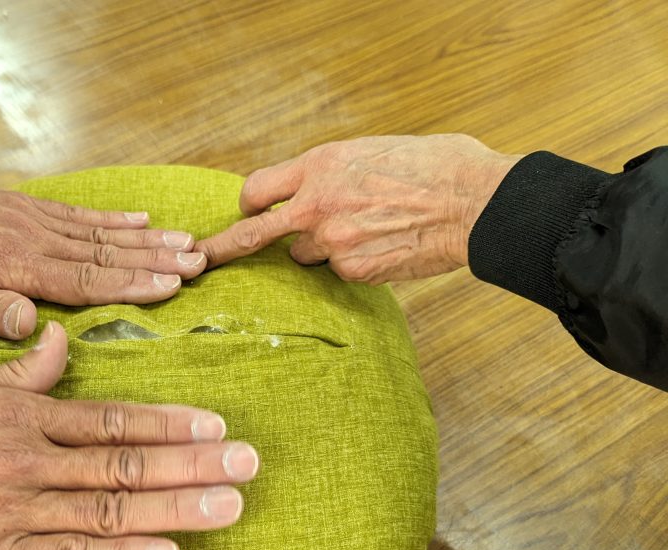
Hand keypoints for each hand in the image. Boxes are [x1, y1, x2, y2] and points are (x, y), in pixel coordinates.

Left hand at [0, 178, 207, 338]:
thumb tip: (32, 325)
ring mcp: (33, 220)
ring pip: (100, 233)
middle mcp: (33, 239)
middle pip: (105, 253)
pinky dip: (114, 218)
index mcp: (15, 267)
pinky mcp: (28, 210)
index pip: (84, 279)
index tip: (171, 285)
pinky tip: (141, 220)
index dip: (131, 283)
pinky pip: (79, 214)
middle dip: (155, 259)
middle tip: (199, 262)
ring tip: (186, 242)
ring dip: (146, 239)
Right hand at [0, 322, 257, 549]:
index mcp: (25, 416)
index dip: (168, 422)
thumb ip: (22, 369)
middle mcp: (32, 460)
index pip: (113, 418)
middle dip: (194, 462)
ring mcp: (19, 510)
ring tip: (230, 504)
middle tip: (249, 462)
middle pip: (127, 462)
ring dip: (176, 507)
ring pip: (111, 507)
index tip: (215, 424)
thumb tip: (62, 340)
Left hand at [196, 134, 520, 282]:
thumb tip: (314, 187)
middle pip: (254, 234)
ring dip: (319, 248)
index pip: (258, 189)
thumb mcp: (371, 150)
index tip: (248, 210)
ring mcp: (333, 242)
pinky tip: (384, 246)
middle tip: (203, 259)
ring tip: (364, 231)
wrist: (474, 201)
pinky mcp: (354, 271)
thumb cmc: (434, 166)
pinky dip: (353, 263)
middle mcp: (317, 204)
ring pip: (304, 255)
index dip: (249, 203)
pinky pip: (339, 270)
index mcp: (321, 165)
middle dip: (224, 247)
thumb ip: (332, 172)